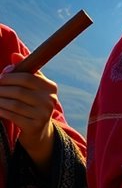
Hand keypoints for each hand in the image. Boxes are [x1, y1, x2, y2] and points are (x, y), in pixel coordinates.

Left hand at [0, 53, 56, 170]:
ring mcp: (43, 114)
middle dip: (2, 88)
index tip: (0, 77)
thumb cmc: (32, 104)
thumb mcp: (33, 87)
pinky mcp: (34, 126)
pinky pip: (12, 115)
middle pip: (19, 91)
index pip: (28, 78)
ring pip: (13, 103)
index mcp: (51, 88)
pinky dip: (1, 110)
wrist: (39, 131)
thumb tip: (15, 56)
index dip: (10, 76)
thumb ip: (25, 71)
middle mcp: (50, 100)